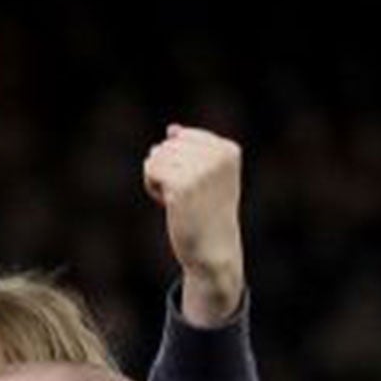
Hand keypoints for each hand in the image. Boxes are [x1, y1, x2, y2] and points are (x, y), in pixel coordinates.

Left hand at [143, 124, 245, 325]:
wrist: (213, 251)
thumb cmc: (206, 214)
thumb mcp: (206, 177)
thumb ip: (192, 150)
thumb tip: (172, 129)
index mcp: (229, 150)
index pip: (183, 136)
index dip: (179, 159)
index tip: (194, 183)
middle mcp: (218, 156)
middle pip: (168, 144)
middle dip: (167, 168)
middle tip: (183, 195)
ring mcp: (200, 170)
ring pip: (157, 154)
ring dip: (159, 177)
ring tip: (175, 199)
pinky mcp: (181, 185)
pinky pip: (151, 169)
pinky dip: (152, 186)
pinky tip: (166, 203)